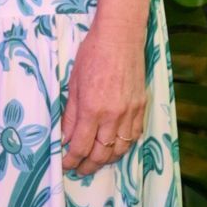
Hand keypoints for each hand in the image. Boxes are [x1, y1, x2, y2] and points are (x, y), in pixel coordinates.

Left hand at [60, 24, 146, 175]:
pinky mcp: (141, 107)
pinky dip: (124, 146)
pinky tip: (115, 147)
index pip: (80, 146)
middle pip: (101, 154)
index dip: (71, 159)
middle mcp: (112, 116)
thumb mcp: (73, 83)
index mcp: (92, 109)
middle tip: (79, 169)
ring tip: (95, 161)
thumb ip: (70, 114)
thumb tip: (65, 138)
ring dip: (106, 160)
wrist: (120, 37)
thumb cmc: (92, 54)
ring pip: (120, 149)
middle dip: (88, 165)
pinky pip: (134, 136)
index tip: (65, 164)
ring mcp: (130, 113)